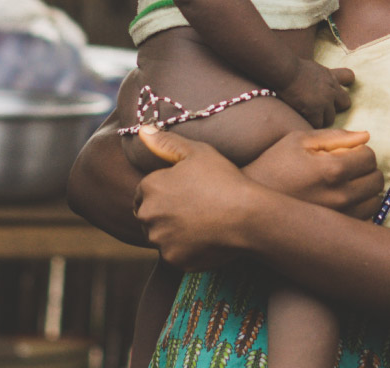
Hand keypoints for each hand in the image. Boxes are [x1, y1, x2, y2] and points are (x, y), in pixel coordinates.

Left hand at [133, 125, 266, 268]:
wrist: (248, 216)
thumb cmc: (224, 179)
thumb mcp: (197, 152)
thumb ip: (166, 142)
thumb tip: (142, 130)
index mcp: (150, 187)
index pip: (144, 191)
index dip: (164, 191)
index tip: (184, 192)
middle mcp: (148, 215)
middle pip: (149, 215)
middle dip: (163, 212)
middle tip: (192, 207)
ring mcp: (160, 239)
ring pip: (159, 235)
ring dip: (171, 231)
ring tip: (199, 222)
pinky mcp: (173, 259)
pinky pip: (173, 253)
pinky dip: (183, 248)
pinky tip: (203, 238)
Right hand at [242, 129, 382, 219]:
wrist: (250, 206)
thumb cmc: (273, 167)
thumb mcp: (297, 141)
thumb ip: (334, 136)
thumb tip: (365, 136)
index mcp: (332, 169)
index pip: (369, 157)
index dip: (358, 151)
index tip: (345, 153)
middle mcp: (340, 197)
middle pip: (376, 180)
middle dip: (365, 170)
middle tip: (346, 169)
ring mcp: (339, 219)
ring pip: (375, 202)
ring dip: (365, 191)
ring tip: (343, 187)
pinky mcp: (336, 234)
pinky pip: (365, 221)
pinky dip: (359, 211)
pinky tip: (340, 205)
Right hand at [276, 59, 352, 127]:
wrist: (284, 71)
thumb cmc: (290, 67)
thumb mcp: (311, 67)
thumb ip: (318, 75)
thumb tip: (314, 81)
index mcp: (330, 76)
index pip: (349, 77)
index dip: (342, 84)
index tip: (335, 92)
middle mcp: (331, 89)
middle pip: (345, 103)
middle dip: (335, 107)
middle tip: (322, 110)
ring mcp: (325, 101)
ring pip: (330, 119)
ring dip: (321, 120)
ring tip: (309, 118)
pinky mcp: (315, 110)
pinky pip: (317, 124)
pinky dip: (310, 124)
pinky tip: (302, 121)